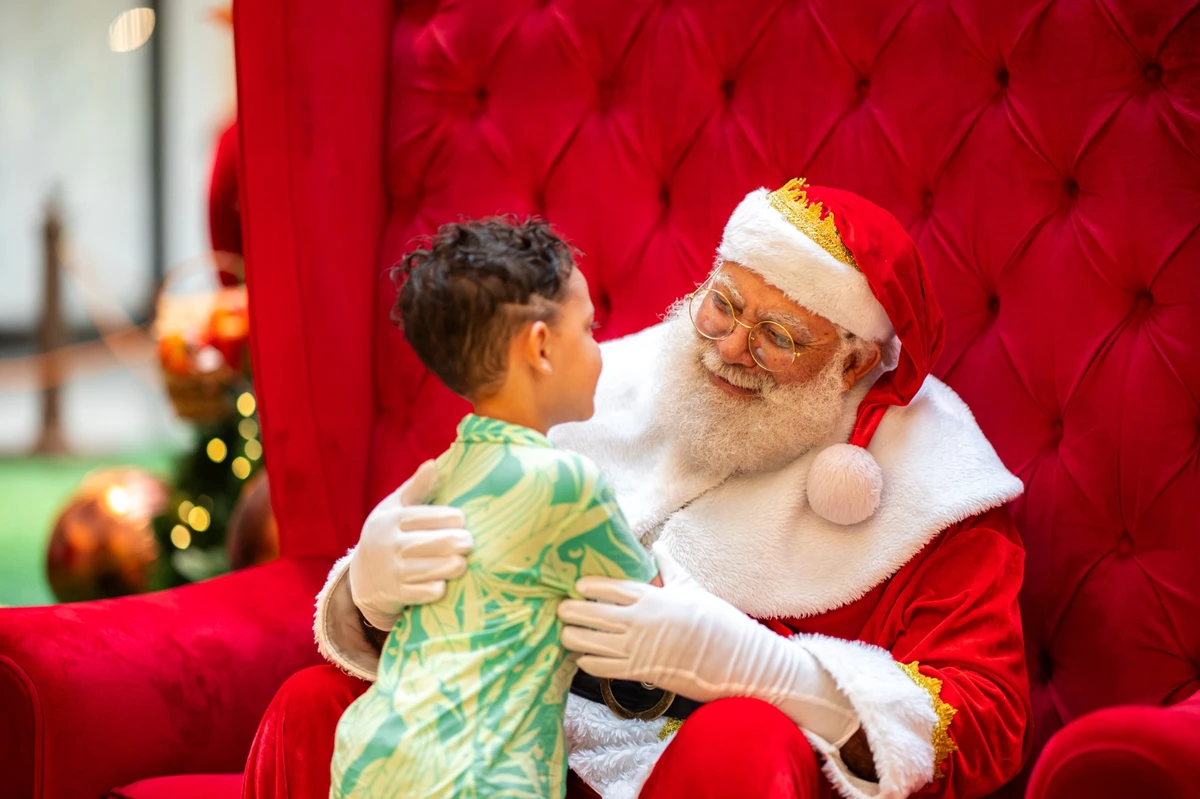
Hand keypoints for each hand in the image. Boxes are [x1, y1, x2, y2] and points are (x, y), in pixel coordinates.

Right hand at [348, 460, 472, 630]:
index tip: (462, 521)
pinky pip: (432, 591)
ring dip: (457, 564)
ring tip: (461, 560)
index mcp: (391, 519)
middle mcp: (390, 545)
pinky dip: (441, 586)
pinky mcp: (399, 594)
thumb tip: (433, 465)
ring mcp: (393, 572)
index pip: (432, 516)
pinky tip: (443, 580)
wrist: (362, 578)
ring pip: (441, 568)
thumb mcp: (394, 507)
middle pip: (442, 543)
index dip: (455, 519)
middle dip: (462, 542)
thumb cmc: (388, 534)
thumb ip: (416, 487)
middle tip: (468, 542)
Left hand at [558, 541, 773, 701]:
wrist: (734, 659)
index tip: (577, 585)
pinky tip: (581, 657)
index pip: (612, 589)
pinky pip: (605, 668)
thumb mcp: (690, 587)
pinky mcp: (641, 673)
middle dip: (573, 611)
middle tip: (561, 608)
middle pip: (594, 614)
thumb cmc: (715, 620)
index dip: (590, 586)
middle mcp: (640, 622)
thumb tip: (659, 545)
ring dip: (574, 637)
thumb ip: (668, 567)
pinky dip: (589, 662)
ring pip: (593, 642)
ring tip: (565, 632)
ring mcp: (639, 649)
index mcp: (652, 598)